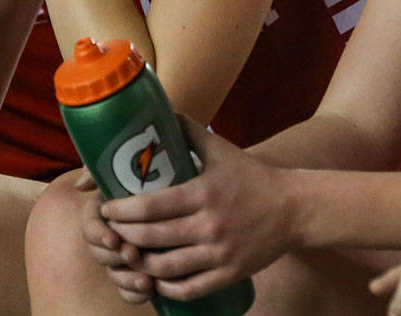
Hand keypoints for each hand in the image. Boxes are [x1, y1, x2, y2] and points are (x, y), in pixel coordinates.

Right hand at [75, 171, 153, 303]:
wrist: (186, 194)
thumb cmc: (158, 175)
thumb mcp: (135, 166)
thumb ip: (107, 168)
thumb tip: (83, 184)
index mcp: (104, 212)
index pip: (90, 226)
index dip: (98, 235)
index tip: (114, 238)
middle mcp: (110, 235)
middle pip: (100, 253)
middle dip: (114, 257)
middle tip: (133, 255)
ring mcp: (123, 256)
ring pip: (114, 274)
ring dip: (126, 279)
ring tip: (145, 279)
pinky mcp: (138, 273)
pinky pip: (129, 291)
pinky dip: (136, 294)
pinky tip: (150, 290)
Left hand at [95, 117, 295, 301]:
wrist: (295, 208)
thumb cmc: (253, 177)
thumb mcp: (221, 149)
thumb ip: (188, 131)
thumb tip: (159, 110)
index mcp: (203, 193)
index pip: (151, 206)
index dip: (122, 210)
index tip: (106, 207)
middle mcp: (209, 225)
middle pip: (152, 238)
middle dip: (123, 236)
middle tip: (109, 231)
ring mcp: (220, 253)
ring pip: (166, 268)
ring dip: (140, 264)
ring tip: (128, 254)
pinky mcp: (230, 273)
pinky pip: (190, 289)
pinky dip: (166, 288)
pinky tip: (154, 280)